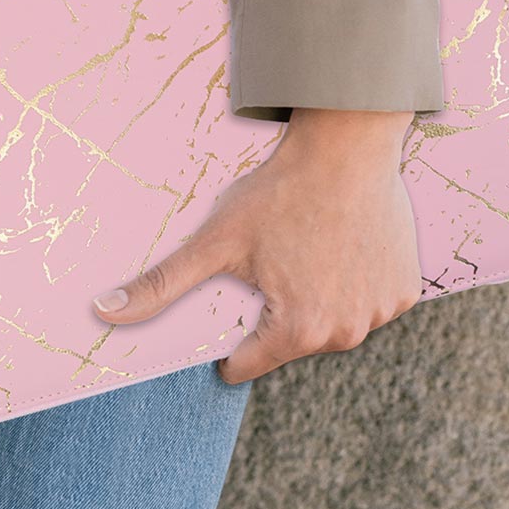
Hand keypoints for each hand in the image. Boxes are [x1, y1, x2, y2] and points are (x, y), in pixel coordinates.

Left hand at [90, 107, 422, 383]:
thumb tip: (103, 312)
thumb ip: (161, 284)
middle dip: (274, 308)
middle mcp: (345, 333)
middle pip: (290, 341)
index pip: (246, 362)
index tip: (233, 291)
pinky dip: (352, 279)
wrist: (347, 145)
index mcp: (298, 331)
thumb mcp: (214, 239)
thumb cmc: (277, 192)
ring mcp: (381, 312)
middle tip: (272, 256)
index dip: (228, 335)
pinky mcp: (405, 289)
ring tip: (304, 245)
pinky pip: (367, 299)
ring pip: (330, 320)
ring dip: (315, 294)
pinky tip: (339, 241)